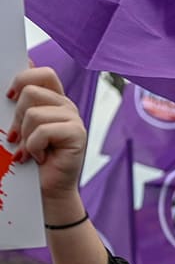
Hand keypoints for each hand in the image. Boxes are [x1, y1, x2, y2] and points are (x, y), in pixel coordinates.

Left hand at [7, 66, 86, 220]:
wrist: (46, 190)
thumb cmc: (29, 158)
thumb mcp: (18, 126)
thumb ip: (19, 103)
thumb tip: (17, 76)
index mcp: (53, 100)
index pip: (43, 73)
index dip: (22, 79)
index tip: (8, 98)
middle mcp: (65, 106)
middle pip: (31, 91)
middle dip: (16, 117)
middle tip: (18, 137)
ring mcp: (74, 119)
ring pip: (33, 113)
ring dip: (24, 136)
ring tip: (29, 150)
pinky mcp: (77, 134)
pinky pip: (43, 130)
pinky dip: (33, 147)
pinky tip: (39, 157)